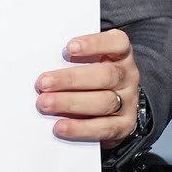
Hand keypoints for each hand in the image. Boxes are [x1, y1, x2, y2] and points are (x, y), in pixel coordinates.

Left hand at [35, 29, 139, 148]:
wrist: (115, 107)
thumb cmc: (91, 75)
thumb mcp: (87, 61)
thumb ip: (71, 59)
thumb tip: (42, 60)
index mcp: (121, 54)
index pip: (117, 43)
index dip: (94, 44)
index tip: (69, 48)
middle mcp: (128, 76)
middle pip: (105, 75)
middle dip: (71, 79)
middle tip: (43, 83)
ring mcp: (129, 102)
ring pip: (104, 102)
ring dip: (70, 103)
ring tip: (45, 103)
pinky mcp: (124, 125)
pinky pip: (104, 128)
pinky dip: (80, 128)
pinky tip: (61, 126)